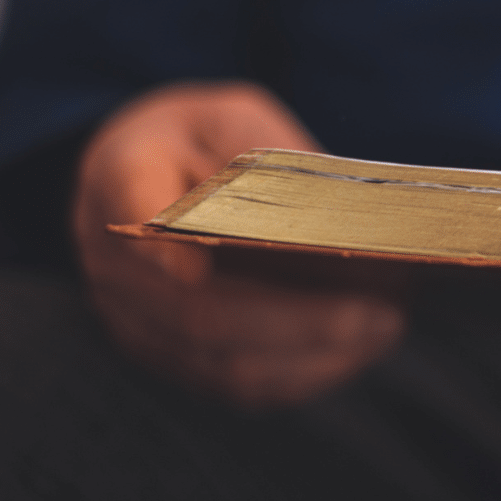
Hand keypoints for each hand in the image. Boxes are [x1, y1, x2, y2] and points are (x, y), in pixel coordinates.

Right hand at [73, 81, 404, 407]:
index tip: (198, 267)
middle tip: (379, 312)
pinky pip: (235, 384)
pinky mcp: (170, 355)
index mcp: (121, 176)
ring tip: (385, 328)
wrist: (157, 168)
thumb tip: (328, 211)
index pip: (133, 204)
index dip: (163, 244)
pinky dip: (304, 374)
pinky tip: (358, 349)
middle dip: (300, 322)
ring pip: (223, 364)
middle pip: (201, 314)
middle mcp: (115, 262)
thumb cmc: (208, 137)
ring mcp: (137, 319)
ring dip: (314, 356)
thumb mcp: (231, 116)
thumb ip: (260, 152)